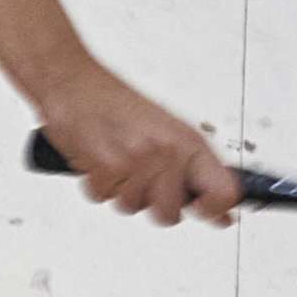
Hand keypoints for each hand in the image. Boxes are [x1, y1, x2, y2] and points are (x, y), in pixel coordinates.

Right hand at [37, 64, 239, 221]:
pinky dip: (96, 182)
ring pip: (132, 207)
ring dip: (119, 190)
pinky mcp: (106, 167)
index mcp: (189, 142)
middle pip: (170, 214)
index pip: (224, 192)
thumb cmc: (115, 103)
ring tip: (115, 159)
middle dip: (151, 203)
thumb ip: (197, 174)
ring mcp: (136, 160)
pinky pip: (103, 197)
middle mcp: (166, 152)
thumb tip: (223, 214)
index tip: (203, 211)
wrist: (72, 82)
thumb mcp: (167, 132)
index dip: (215, 210)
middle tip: (140, 177)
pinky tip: (97, 157)